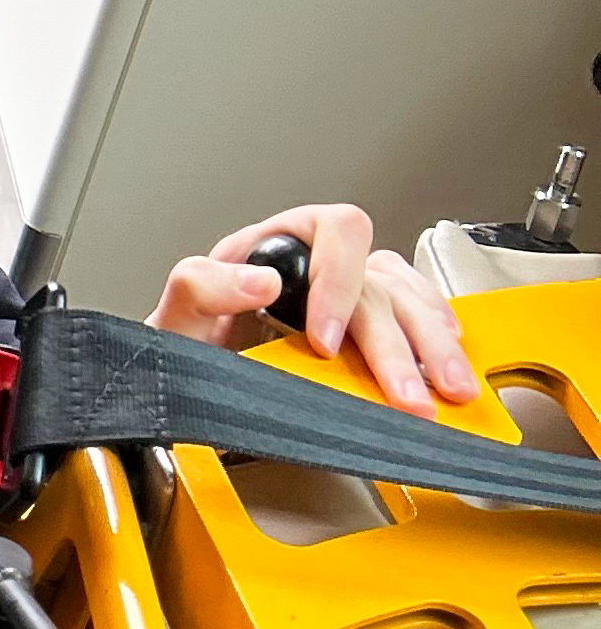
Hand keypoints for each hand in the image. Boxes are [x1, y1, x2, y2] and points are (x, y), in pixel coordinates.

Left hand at [151, 201, 477, 419]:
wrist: (195, 376)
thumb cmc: (192, 338)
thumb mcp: (180, 311)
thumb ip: (203, 286)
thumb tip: (260, 280)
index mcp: (283, 243)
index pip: (334, 233)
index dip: (338, 283)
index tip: (325, 340)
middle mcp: (326, 264)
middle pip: (382, 282)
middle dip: (397, 342)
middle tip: (404, 394)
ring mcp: (355, 295)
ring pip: (411, 302)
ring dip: (432, 348)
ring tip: (447, 391)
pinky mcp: (372, 329)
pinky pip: (419, 322)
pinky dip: (435, 346)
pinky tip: (443, 369)